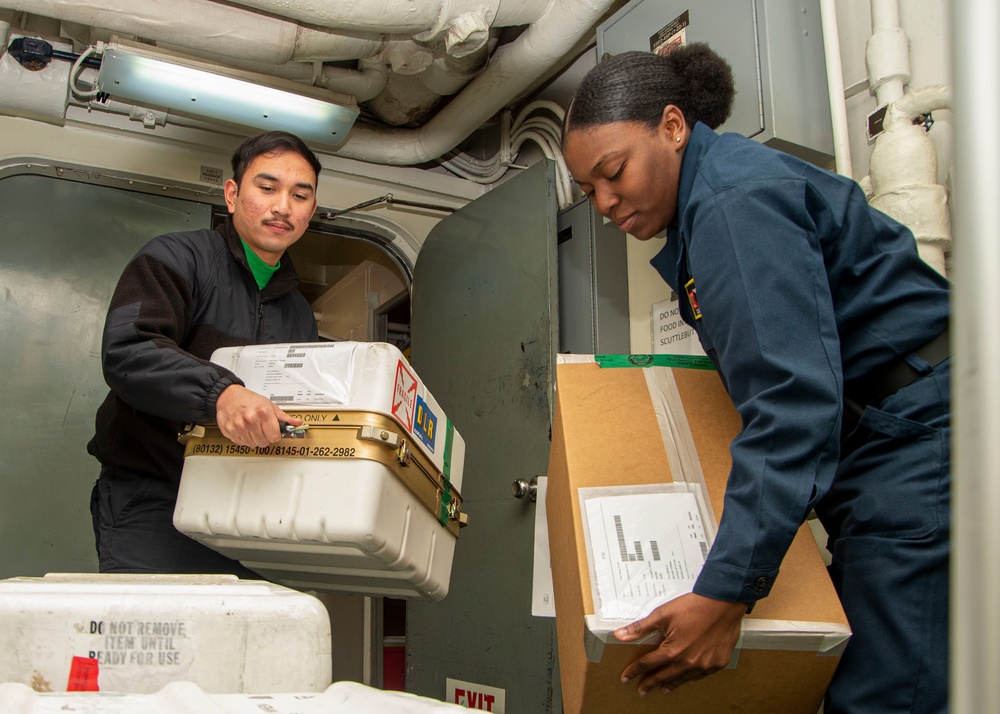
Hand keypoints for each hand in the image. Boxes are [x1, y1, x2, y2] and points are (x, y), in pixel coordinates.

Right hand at [215, 384, 302, 446]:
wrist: (229, 395)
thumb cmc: (249, 400)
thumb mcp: (269, 405)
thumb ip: (284, 417)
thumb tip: (297, 423)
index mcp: (263, 412)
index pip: (274, 437)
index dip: (275, 435)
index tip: (272, 432)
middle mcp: (251, 419)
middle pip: (263, 442)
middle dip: (264, 437)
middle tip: (261, 428)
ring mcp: (239, 426)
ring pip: (252, 444)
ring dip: (253, 439)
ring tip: (252, 428)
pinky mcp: (229, 430)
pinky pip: (241, 443)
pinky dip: (243, 439)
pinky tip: (243, 429)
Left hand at [615, 592, 745, 695]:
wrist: (723, 604)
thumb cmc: (693, 606)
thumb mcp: (662, 615)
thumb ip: (640, 628)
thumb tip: (619, 635)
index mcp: (672, 651)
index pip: (647, 664)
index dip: (634, 671)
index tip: (625, 678)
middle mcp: (688, 663)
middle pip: (664, 676)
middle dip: (650, 684)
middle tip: (642, 690)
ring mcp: (704, 665)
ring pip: (683, 679)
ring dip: (671, 684)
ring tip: (662, 689)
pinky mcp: (718, 663)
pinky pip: (701, 676)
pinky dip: (691, 678)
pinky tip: (687, 680)